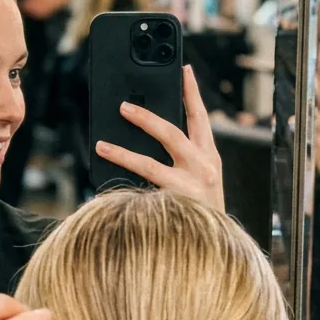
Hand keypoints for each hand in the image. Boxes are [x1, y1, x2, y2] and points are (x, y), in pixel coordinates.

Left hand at [95, 64, 224, 209]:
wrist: (217, 250)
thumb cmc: (202, 211)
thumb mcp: (201, 179)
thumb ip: (182, 157)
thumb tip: (144, 133)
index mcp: (210, 157)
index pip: (200, 117)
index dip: (191, 92)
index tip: (183, 69)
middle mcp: (204, 168)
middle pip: (172, 133)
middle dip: (145, 118)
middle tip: (122, 107)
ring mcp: (189, 188)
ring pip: (150, 163)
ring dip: (122, 152)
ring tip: (102, 145)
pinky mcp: (174, 206)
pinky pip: (141, 192)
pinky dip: (124, 183)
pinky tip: (107, 175)